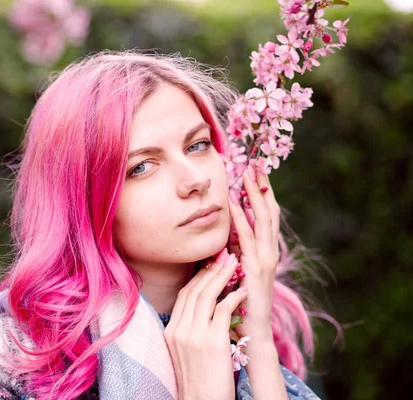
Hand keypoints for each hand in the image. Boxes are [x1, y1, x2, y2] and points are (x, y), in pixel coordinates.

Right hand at [164, 249, 247, 399]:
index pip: (184, 296)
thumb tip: (200, 314)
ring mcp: (194, 335)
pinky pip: (222, 310)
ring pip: (206, 295)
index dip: (198, 277)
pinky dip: (233, 297)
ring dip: (222, 276)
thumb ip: (189, 331)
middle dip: (210, 270)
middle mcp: (179, 330)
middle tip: (224, 254)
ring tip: (235, 262)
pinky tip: (242, 290)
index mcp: (171, 332)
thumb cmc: (199, 382)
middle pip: (194, 291)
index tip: (211, 264)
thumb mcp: (185, 353)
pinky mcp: (211, 342)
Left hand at [227, 166, 280, 339]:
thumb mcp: (238, 269)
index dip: (262, 192)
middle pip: (269, 210)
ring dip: (254, 194)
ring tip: (247, 173)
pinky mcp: (255, 267)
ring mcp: (265, 258)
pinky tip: (235, 202)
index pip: (267, 214)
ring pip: (263, 219)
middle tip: (255, 162)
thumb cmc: (241, 300)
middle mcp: (270, 250)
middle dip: (262, 186)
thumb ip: (234, 250)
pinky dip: (242, 218)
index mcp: (266, 249)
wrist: (252, 329)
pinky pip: (247, 238)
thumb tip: (223, 233)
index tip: (254, 171)